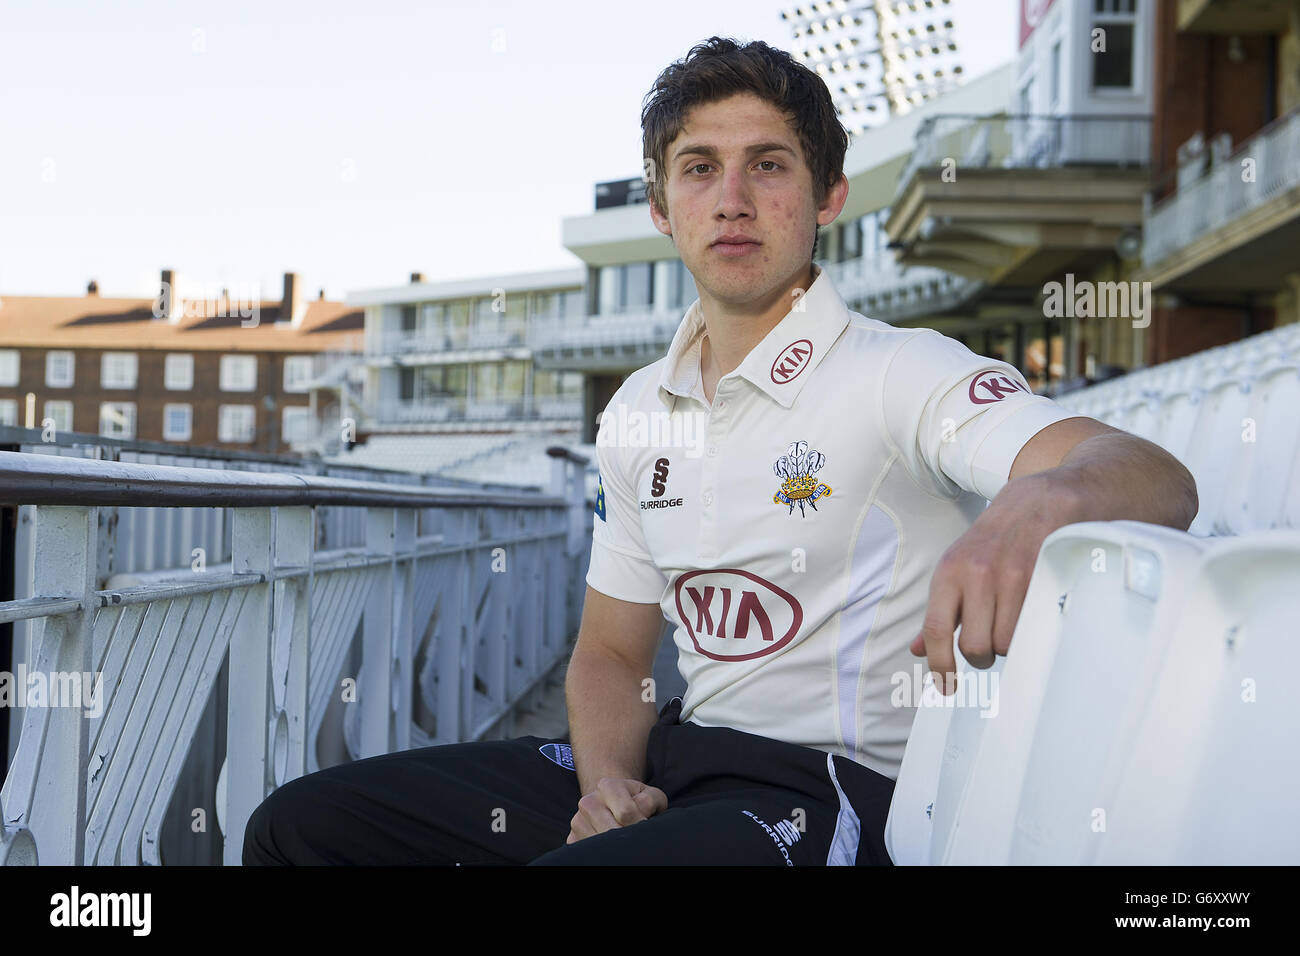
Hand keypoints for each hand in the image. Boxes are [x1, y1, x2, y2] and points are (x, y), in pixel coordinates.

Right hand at [566, 777, 667, 843]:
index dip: (640, 823)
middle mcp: (588, 802)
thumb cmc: (636, 802)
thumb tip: (639, 818)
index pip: (626, 812)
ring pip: (600, 844)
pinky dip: (604, 852)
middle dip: (628, 836)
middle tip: (635, 834)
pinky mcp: (572, 839)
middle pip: (612, 831)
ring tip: (622, 837)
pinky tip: (610, 844)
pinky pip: (590, 852)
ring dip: (616, 846)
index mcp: (608, 785)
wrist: (613, 805)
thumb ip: (650, 801)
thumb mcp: (650, 795)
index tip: (644, 823)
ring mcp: (577, 821)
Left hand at [910, 473, 1081, 694]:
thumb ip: (940, 610)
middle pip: (975, 647)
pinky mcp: (1043, 579)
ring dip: (1009, 644)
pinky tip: (1032, 615)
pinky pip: (1033, 628)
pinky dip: (1032, 632)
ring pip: (1007, 643)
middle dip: (982, 656)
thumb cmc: (995, 539)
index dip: (940, 665)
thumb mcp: (957, 567)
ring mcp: (1012, 576)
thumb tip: (917, 650)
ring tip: (1012, 622)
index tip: (946, 687)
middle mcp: (976, 574)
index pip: (936, 630)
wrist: (1043, 501)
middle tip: (988, 644)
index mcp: (949, 572)